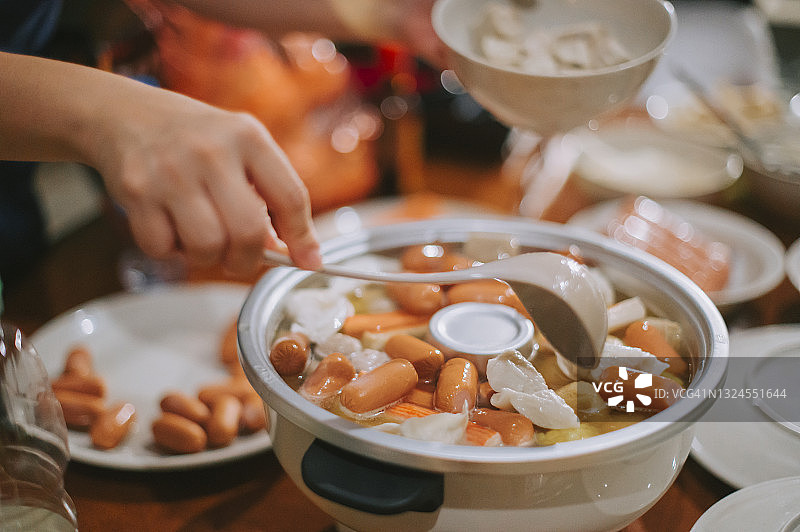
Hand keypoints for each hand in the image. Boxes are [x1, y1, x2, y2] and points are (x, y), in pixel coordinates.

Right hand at [94, 84, 320, 276]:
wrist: (123, 113)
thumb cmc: (194, 139)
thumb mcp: (239, 148)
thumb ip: (267, 194)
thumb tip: (287, 252)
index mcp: (248, 137)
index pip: (291, 197)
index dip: (303, 238)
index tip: (308, 260)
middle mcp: (211, 152)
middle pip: (248, 232)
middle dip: (249, 259)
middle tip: (241, 258)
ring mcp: (171, 172)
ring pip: (206, 248)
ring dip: (208, 258)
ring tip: (203, 238)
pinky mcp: (135, 191)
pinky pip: (163, 249)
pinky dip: (171, 252)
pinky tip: (171, 229)